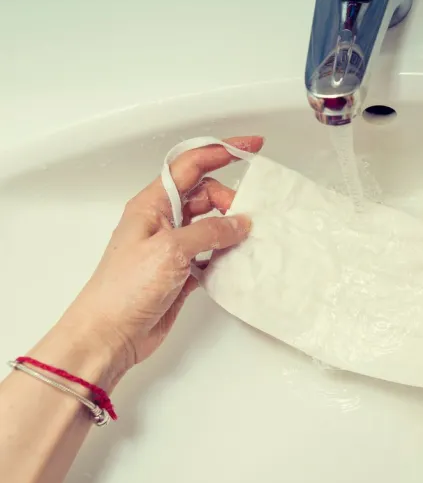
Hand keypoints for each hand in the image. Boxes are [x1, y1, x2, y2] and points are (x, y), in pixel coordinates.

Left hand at [55, 136, 262, 380]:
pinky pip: (212, 252)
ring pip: (211, 224)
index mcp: (151, 205)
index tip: (252, 146)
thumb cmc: (123, 290)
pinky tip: (237, 260)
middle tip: (246, 217)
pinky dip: (227, 253)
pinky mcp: (181, 272)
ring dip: (231, 227)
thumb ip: (209, 231)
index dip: (222, 151)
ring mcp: (173, 247)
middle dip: (230, 198)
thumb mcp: (170, 250)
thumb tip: (240, 223)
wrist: (109, 335)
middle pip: (206, 194)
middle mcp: (162, 221)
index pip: (191, 165)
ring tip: (248, 237)